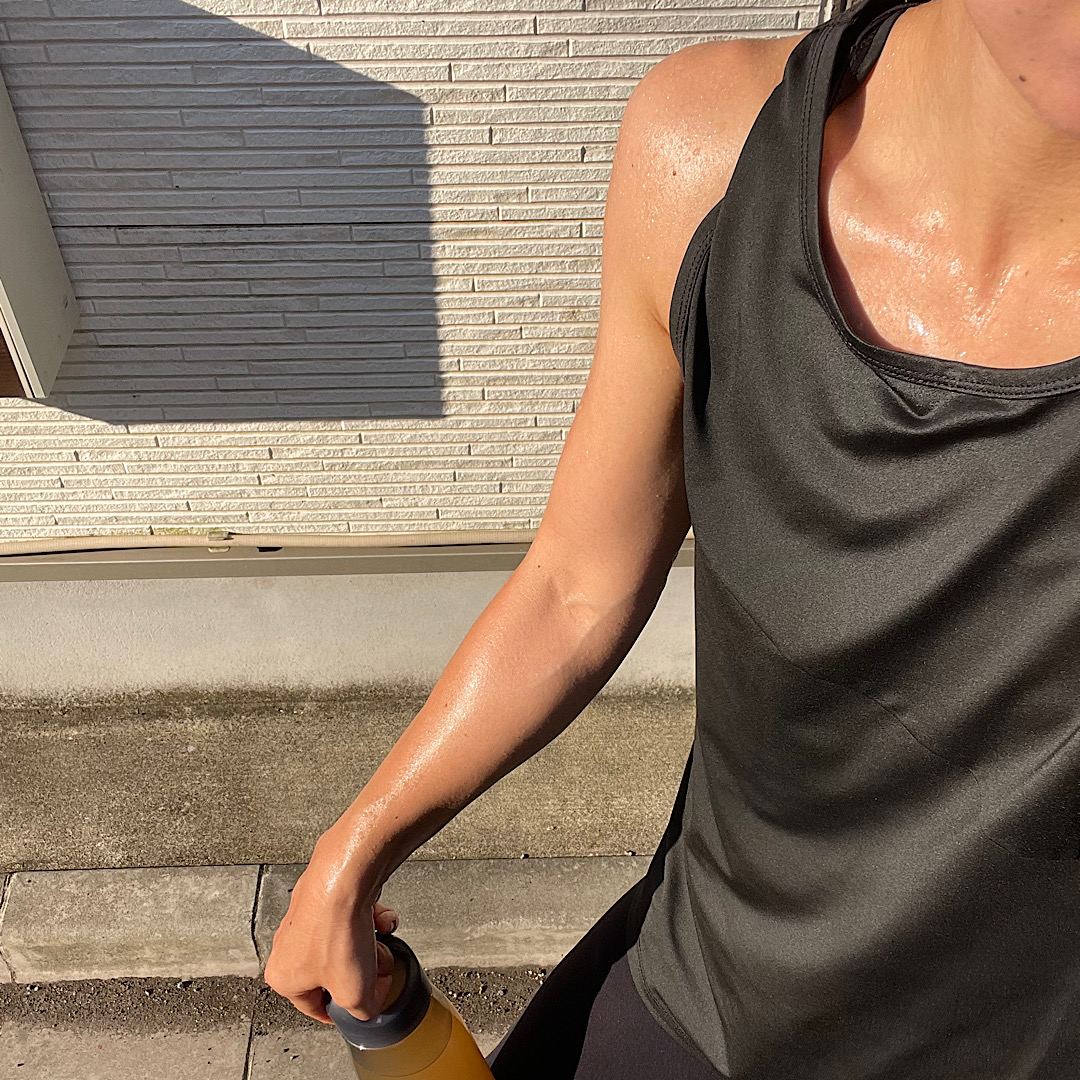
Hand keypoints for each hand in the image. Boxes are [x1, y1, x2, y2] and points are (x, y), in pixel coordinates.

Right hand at [262, 838, 401, 1024]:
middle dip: (363, 972)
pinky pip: (354, 917)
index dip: (344, 1010)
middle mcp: (289, 945)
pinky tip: (378, 917)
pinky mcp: (326, 896)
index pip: (315, 1007)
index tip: (359, 1007)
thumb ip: (362, 1011)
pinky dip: (371, 918)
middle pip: (336, 973)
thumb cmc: (336, 930)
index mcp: (283, 977)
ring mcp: (307, 918)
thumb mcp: (355, 993)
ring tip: (378, 939)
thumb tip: (368, 1006)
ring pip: (347, 944)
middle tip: (376, 967)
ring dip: (370, 944)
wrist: (346, 878)